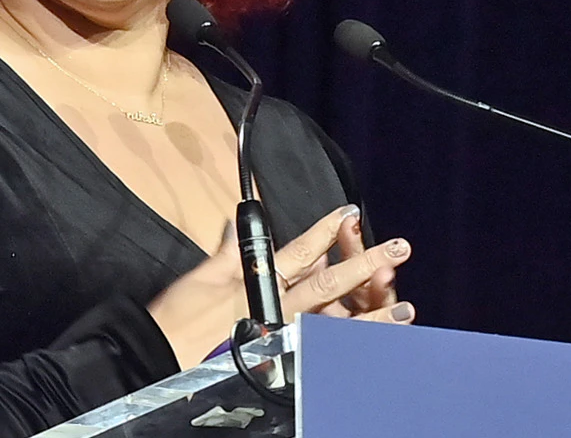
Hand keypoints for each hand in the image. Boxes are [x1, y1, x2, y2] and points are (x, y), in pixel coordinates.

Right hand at [147, 207, 414, 368]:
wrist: (164, 356)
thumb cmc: (178, 318)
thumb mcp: (201, 279)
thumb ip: (227, 252)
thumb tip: (238, 223)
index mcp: (258, 282)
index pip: (300, 251)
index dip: (326, 231)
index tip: (350, 212)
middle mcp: (277, 307)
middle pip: (329, 283)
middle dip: (366, 263)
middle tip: (400, 249)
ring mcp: (284, 335)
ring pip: (337, 323)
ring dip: (373, 315)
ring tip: (406, 309)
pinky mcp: (284, 359)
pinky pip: (326, 352)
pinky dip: (352, 347)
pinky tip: (377, 345)